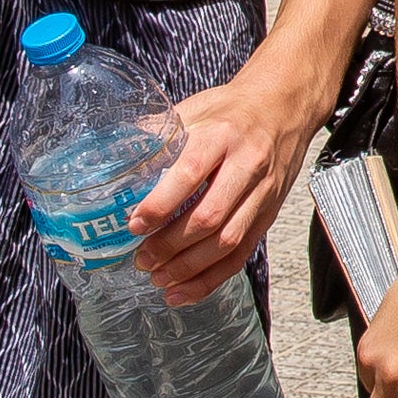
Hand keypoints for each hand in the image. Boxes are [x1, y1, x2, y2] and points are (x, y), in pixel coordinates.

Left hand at [128, 46, 333, 302]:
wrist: (285, 106)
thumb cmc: (232, 109)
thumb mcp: (195, 107)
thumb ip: (159, 134)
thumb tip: (112, 158)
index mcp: (221, 134)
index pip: (190, 173)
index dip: (160, 205)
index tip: (134, 224)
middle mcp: (246, 164)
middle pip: (209, 216)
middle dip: (171, 246)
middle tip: (141, 259)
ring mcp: (263, 192)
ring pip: (227, 241)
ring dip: (189, 268)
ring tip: (158, 279)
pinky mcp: (269, 213)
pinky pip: (243, 252)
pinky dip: (213, 278)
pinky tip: (186, 290)